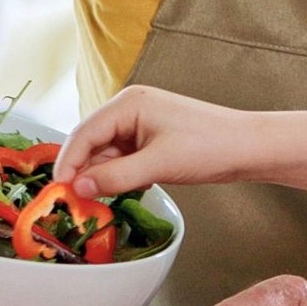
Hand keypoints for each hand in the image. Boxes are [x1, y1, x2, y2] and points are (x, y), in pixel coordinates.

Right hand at [55, 85, 246, 198]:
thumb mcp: (158, 165)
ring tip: (101, 199)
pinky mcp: (150, 139)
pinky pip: (122, 158)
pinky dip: (119, 175)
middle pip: (91, 142)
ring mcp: (140, 123)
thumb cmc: (211, 146)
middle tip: (75, 202)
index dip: (67, 163)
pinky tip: (127, 188)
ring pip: (106, 154)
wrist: (248, 147)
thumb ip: (115, 177)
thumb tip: (79, 187)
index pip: (84, 133)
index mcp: (129, 103)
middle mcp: (131, 108)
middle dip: (83, 171)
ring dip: (103, 176)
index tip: (58, 190)